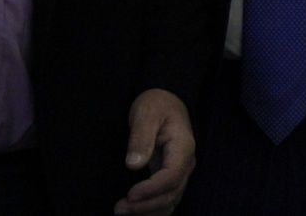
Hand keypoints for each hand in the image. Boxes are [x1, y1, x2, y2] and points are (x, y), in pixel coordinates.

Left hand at [115, 89, 194, 214]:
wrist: (166, 100)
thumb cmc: (156, 104)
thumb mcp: (146, 113)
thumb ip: (140, 137)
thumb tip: (133, 165)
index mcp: (182, 147)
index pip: (171, 176)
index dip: (152, 189)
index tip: (130, 195)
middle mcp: (185, 163)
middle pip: (171, 194)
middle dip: (146, 205)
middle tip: (120, 208)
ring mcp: (180, 171)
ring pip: (170, 200)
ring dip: (148, 211)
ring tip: (122, 211)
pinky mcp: (171, 176)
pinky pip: (167, 198)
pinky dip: (153, 209)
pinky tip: (136, 212)